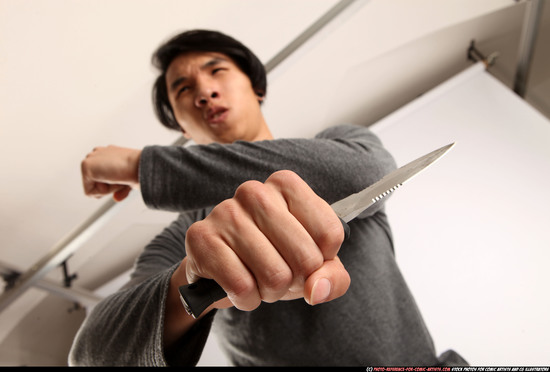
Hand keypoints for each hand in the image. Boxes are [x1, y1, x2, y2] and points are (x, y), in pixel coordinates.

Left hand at [81, 145, 141, 201]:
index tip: (124, 179)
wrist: (141, 165)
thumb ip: (119, 189)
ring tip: (118, 177)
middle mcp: (98, 154)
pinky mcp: (86, 166)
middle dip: (108, 186)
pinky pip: (90, 192)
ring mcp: (91, 158)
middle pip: (94, 182)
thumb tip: (116, 198)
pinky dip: (103, 191)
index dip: (112, 184)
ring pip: (92, 187)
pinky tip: (113, 179)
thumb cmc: (141, 171)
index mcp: (108, 153)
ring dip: (107, 188)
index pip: (101, 176)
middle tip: (122, 179)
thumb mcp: (129, 181)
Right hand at [178, 170, 350, 310]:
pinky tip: (239, 287)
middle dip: (296, 282)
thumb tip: (318, 289)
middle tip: (280, 276)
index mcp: (287, 185)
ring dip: (271, 293)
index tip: (303, 258)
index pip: (330, 234)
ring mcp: (225, 212)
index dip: (323, 261)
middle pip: (305, 258)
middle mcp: (255, 191)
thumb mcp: (312, 265)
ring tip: (258, 280)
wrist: (220, 271)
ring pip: (275, 276)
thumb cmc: (273, 258)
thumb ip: (332, 277)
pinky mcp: (201, 237)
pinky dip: (246, 299)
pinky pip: (241, 286)